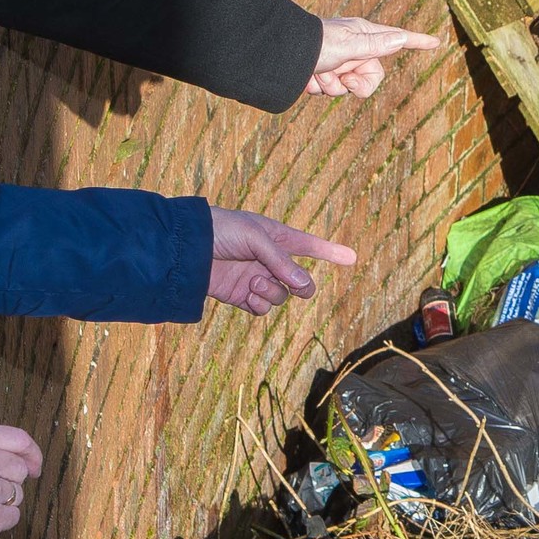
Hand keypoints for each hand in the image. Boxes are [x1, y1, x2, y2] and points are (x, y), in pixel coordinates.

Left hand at [208, 207, 355, 315]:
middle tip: (295, 284)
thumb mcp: (255, 237)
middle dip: (302, 286)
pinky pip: (262, 308)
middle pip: (301, 282)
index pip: (309, 246)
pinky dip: (259, 304)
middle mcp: (269, 260)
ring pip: (282, 296)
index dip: (330, 252)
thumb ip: (281, 261)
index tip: (351, 257)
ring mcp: (256, 279)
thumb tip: (304, 286)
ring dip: (272, 292)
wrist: (186, 248)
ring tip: (253, 282)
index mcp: (275, 237)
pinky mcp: (241, 296)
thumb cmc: (220, 230)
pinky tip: (248, 294)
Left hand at [306, 16, 441, 97]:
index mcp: (364, 36)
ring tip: (319, 73)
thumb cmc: (316, 44)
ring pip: (349, 89)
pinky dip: (319, 87)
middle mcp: (354, 49)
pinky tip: (308, 78)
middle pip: (372, 77)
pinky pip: (331, 91)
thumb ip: (376, 45)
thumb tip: (401, 39)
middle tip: (343, 77)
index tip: (436, 42)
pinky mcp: (324, 75)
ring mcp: (339, 63)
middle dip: (357, 84)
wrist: (281, 54)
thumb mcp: (349, 45)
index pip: (397, 39)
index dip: (417, 41)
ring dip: (333, 87)